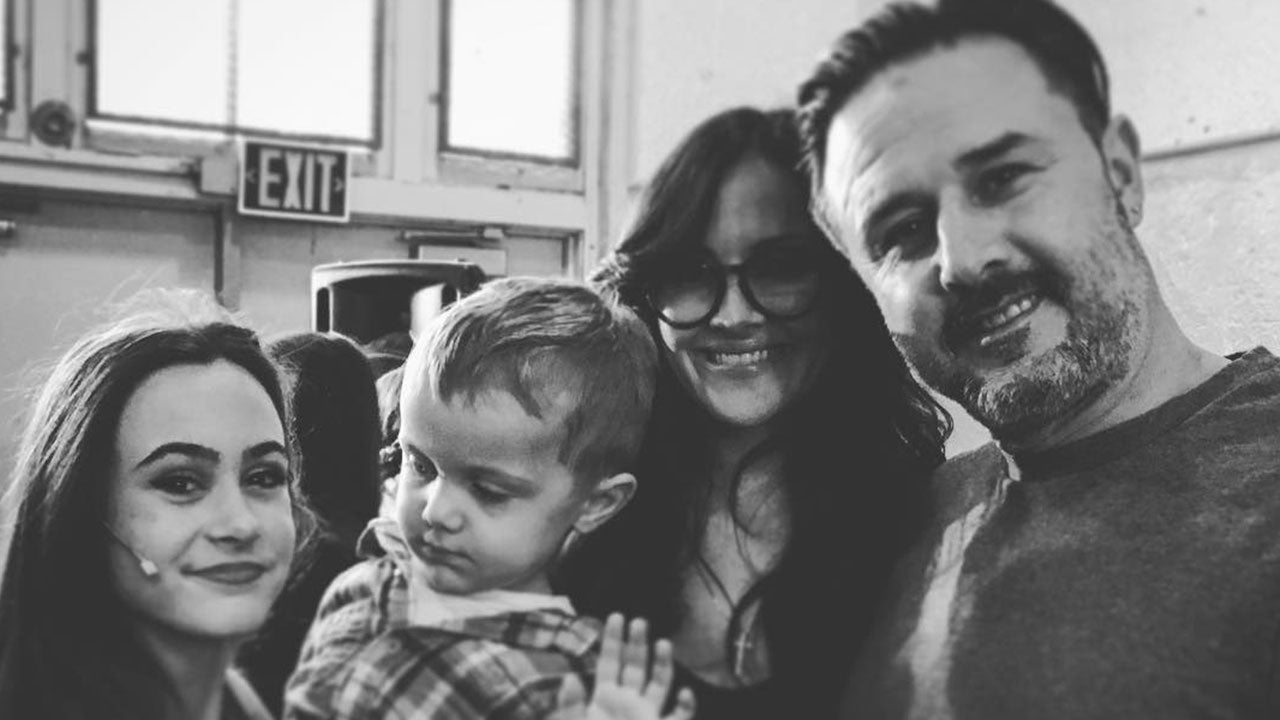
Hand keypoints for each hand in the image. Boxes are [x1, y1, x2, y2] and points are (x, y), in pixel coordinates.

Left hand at [551, 614, 696, 719]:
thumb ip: (570, 708)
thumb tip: (571, 678)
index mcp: (602, 701)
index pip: (608, 663)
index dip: (612, 641)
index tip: (615, 616)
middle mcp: (625, 705)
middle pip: (634, 667)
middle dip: (637, 644)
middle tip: (640, 621)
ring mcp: (644, 718)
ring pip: (658, 686)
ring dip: (663, 665)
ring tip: (663, 643)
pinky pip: (676, 718)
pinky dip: (685, 707)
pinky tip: (685, 695)